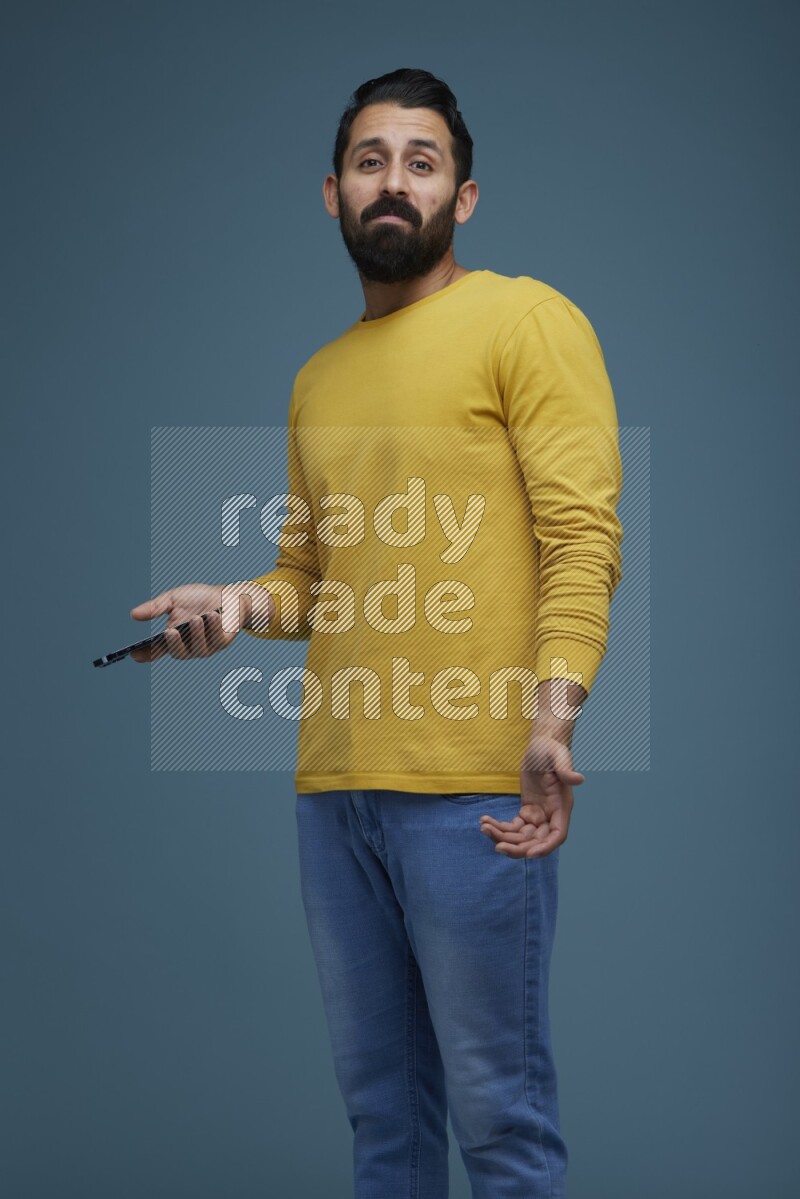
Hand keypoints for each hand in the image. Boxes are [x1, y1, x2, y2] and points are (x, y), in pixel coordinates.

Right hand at [129, 582, 238, 661]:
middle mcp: (187, 646)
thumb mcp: (174, 599)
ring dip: (197, 633)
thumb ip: (156, 607)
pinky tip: (213, 615)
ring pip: (198, 648)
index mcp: (172, 637)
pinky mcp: (221, 643)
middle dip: (174, 643)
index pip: (156, 650)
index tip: (133, 654)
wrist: (226, 595)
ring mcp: (205, 647)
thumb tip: (133, 615)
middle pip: (177, 652)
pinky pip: (216, 640)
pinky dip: (214, 627)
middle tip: (170, 631)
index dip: (145, 654)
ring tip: (196, 618)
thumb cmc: (199, 599)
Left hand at [479, 732, 584, 858]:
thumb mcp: (559, 756)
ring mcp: (539, 814)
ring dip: (503, 837)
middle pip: (536, 841)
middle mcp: (551, 814)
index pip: (558, 835)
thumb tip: (578, 779)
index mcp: (562, 806)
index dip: (545, 847)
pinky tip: (485, 820)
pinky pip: (513, 826)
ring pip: (522, 836)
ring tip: (484, 827)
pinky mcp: (527, 810)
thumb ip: (566, 769)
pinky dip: (500, 827)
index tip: (529, 853)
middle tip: (497, 846)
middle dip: (518, 847)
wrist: (540, 744)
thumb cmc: (551, 748)